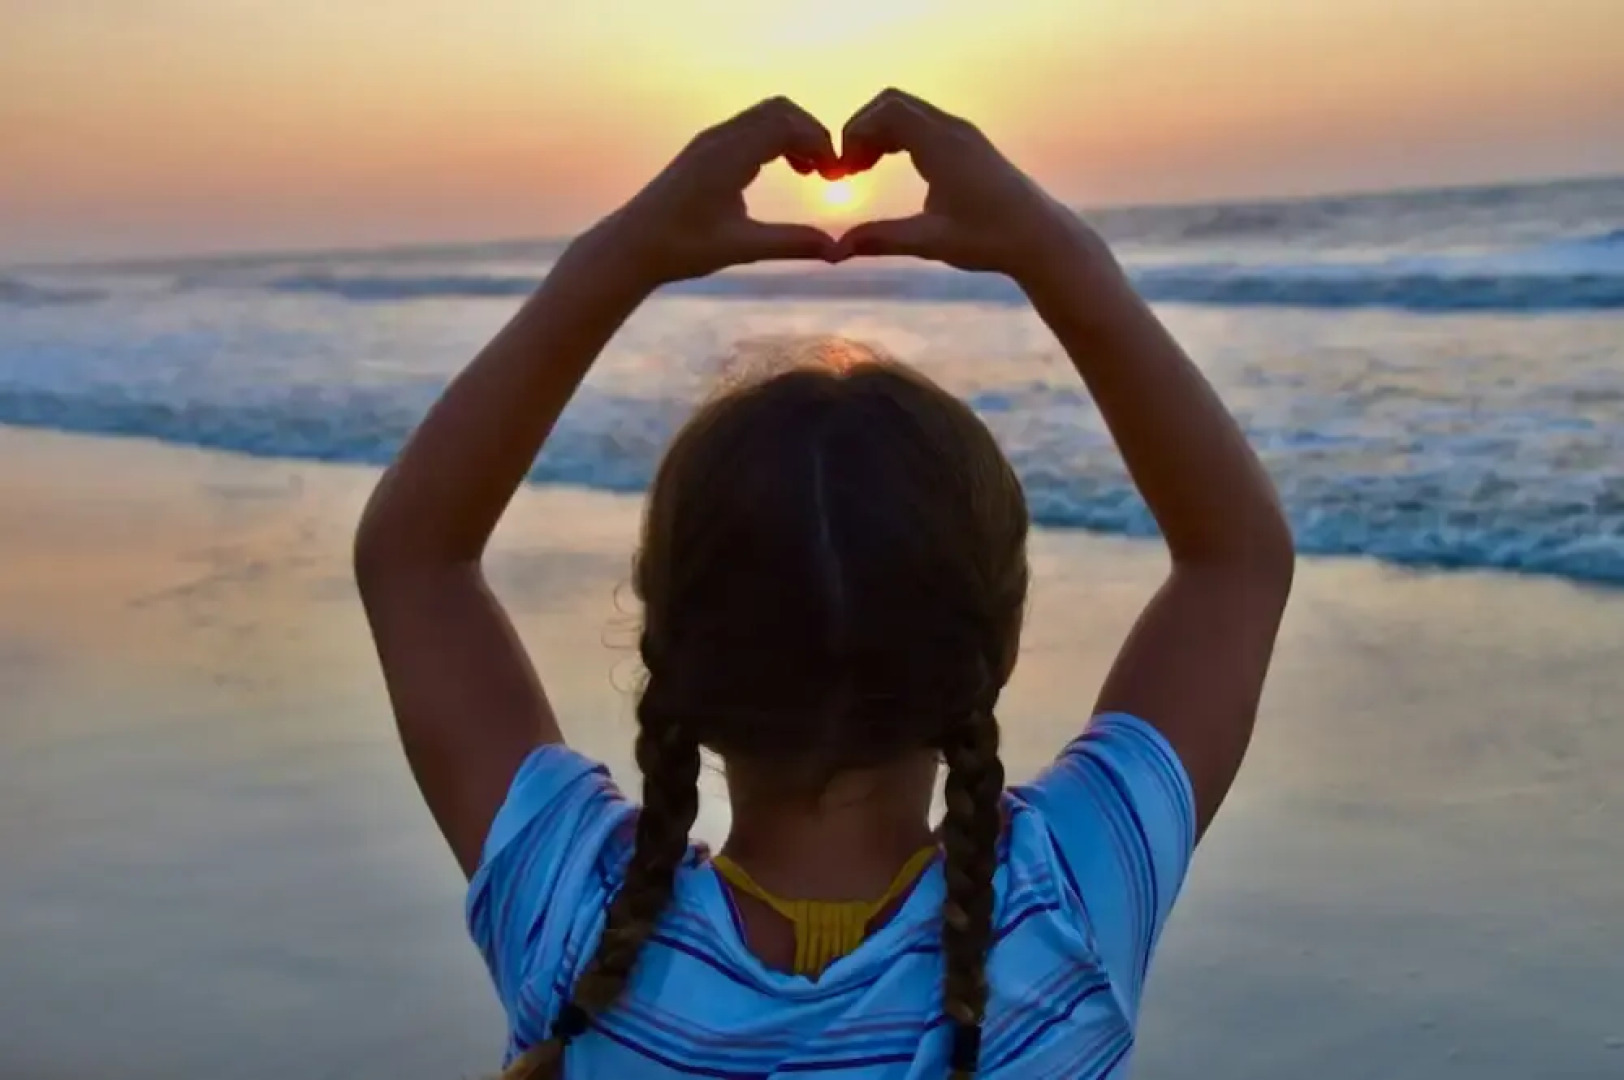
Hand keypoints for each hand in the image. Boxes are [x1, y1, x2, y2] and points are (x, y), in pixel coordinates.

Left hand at [593, 97, 841, 288]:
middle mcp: (720, 138)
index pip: (788, 124)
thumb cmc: (681, 248)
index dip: (821, 143)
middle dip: (812, 134)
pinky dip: (775, 140)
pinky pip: (750, 127)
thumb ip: (792, 243)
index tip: (836, 177)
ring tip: (811, 173)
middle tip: (828, 172)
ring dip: (794, 135)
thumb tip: (838, 250)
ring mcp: (710, 140)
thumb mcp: (742, 248)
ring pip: (765, 116)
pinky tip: (783, 171)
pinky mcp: (705, 150)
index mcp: (729, 154)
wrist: (631, 246)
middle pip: (780, 110)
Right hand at [835, 89, 1083, 280]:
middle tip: (846, 169)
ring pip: (908, 111)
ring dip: (879, 132)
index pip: (885, 112)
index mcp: (942, 145)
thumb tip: (837, 250)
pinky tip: (890, 167)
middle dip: (862, 129)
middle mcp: (952, 129)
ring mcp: (962, 133)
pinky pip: (923, 123)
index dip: (854, 134)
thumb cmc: (990, 239)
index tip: (841, 172)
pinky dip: (899, 136)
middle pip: (892, 102)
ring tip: (861, 170)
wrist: (1040, 238)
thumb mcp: (930, 242)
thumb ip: (882, 239)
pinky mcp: (968, 144)